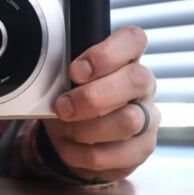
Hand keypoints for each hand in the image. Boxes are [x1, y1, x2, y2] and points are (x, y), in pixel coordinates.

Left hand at [42, 26, 158, 181]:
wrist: (74, 135)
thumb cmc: (72, 96)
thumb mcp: (64, 77)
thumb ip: (63, 67)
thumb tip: (46, 69)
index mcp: (126, 58)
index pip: (133, 39)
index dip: (106, 53)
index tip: (76, 70)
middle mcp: (143, 85)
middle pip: (136, 80)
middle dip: (92, 96)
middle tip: (62, 106)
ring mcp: (147, 117)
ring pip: (127, 121)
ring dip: (84, 128)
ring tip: (64, 128)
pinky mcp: (142, 148)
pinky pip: (116, 155)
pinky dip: (83, 154)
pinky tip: (71, 146)